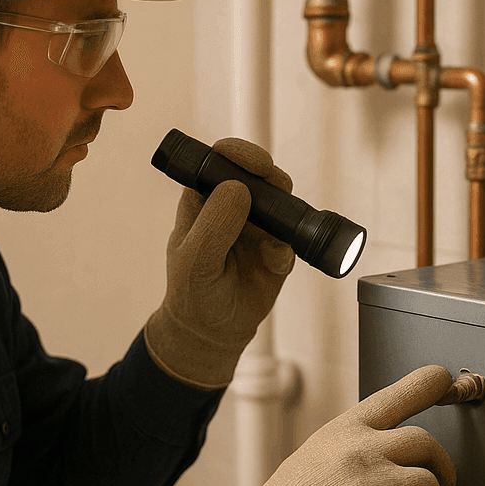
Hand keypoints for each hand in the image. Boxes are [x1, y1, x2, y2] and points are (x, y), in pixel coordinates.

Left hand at [144, 137, 296, 388]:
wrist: (213, 332)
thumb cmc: (192, 293)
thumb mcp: (194, 261)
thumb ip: (213, 225)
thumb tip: (238, 188)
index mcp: (202, 199)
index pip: (219, 160)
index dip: (238, 153)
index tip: (257, 165)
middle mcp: (231, 207)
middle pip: (257, 173)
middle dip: (270, 178)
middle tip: (276, 189)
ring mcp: (256, 226)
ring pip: (281, 200)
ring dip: (284, 213)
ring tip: (273, 240)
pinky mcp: (277, 248)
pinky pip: (292, 237)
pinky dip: (288, 248)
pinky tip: (275, 265)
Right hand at [186, 365, 456, 485]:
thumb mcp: (311, 462)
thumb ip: (349, 454)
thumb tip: (383, 462)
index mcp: (342, 432)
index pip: (395, 396)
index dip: (427, 384)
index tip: (444, 379)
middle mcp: (362, 450)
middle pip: (425, 441)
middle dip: (442, 464)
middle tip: (445, 481)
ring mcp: (376, 482)